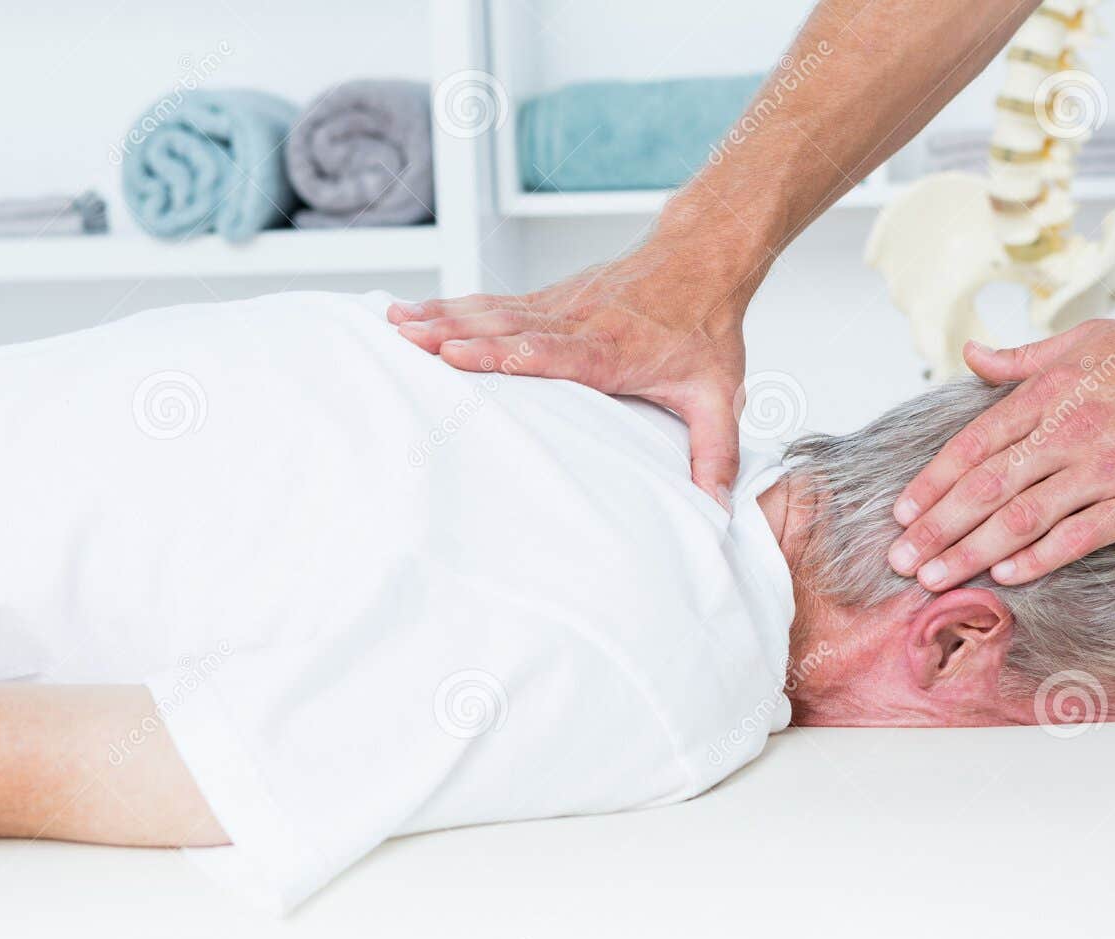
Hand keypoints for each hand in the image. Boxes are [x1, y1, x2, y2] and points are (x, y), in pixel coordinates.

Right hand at [387, 241, 748, 506]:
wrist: (702, 258)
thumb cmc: (706, 328)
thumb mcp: (719, 392)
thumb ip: (716, 449)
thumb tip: (715, 505)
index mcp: (612, 349)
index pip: (551, 352)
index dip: (505, 355)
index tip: (460, 355)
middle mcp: (578, 322)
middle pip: (508, 328)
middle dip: (455, 333)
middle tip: (407, 339)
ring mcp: (560, 305)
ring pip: (494, 310)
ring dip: (442, 316)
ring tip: (394, 322)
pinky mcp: (550, 298)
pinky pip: (496, 303)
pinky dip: (453, 306)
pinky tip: (415, 311)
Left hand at [886, 319, 1114, 590]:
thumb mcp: (1088, 341)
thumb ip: (1023, 358)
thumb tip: (971, 355)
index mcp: (1049, 394)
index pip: (973, 445)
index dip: (932, 483)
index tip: (902, 513)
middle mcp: (1068, 434)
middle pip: (985, 488)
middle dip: (936, 529)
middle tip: (900, 560)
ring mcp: (1104, 472)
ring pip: (1021, 519)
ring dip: (971, 553)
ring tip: (934, 578)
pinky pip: (1076, 538)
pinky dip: (1037, 559)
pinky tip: (1004, 577)